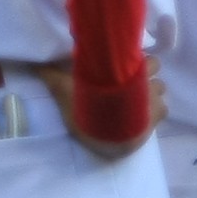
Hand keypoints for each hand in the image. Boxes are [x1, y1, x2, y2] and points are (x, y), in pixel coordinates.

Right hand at [44, 65, 164, 161]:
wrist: (103, 139)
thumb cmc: (87, 110)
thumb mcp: (65, 91)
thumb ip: (52, 75)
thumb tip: (32, 63)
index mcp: (128, 73)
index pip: (146, 59)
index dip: (138, 61)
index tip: (127, 66)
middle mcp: (145, 84)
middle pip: (155, 69)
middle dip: (146, 74)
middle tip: (131, 83)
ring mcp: (152, 103)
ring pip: (161, 89)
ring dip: (152, 92)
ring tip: (137, 100)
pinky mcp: (154, 121)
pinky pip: (163, 110)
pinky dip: (156, 112)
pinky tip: (143, 116)